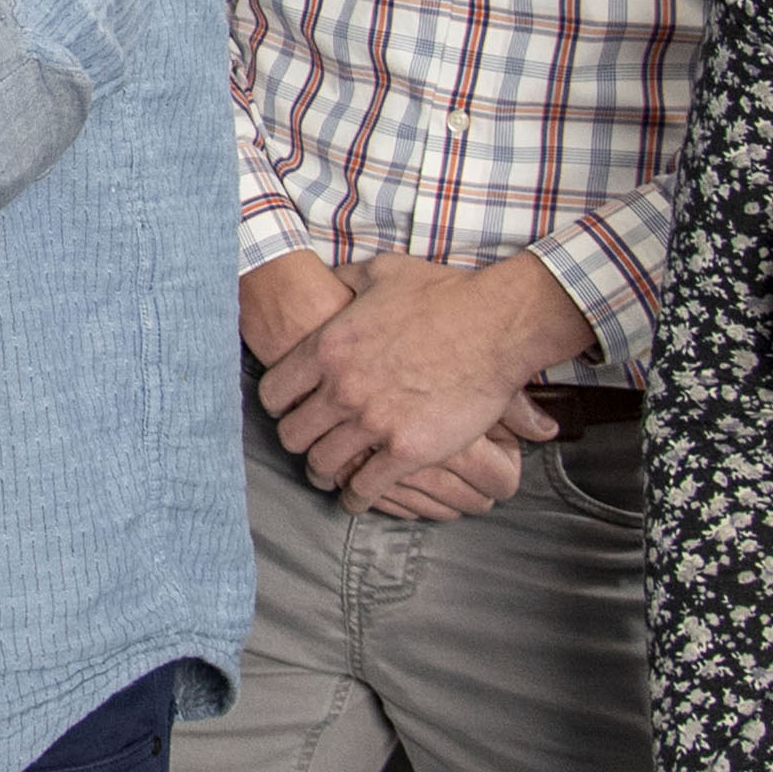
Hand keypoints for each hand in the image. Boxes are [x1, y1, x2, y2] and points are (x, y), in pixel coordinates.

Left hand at [255, 250, 587, 505]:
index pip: (274, 393)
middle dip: (299, 441)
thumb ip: (346, 279)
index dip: (279, 405)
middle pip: (292, 434)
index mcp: (327, 348)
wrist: (498, 324)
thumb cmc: (445, 294)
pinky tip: (357, 499)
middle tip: (309, 444)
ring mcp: (373, 422)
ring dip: (323, 472)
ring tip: (329, 475)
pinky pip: (365, 488)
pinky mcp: (407, 450)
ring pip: (323, 465)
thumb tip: (329, 278)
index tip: (289, 410)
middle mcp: (341, 388)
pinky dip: (356, 498)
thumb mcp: (383, 272)